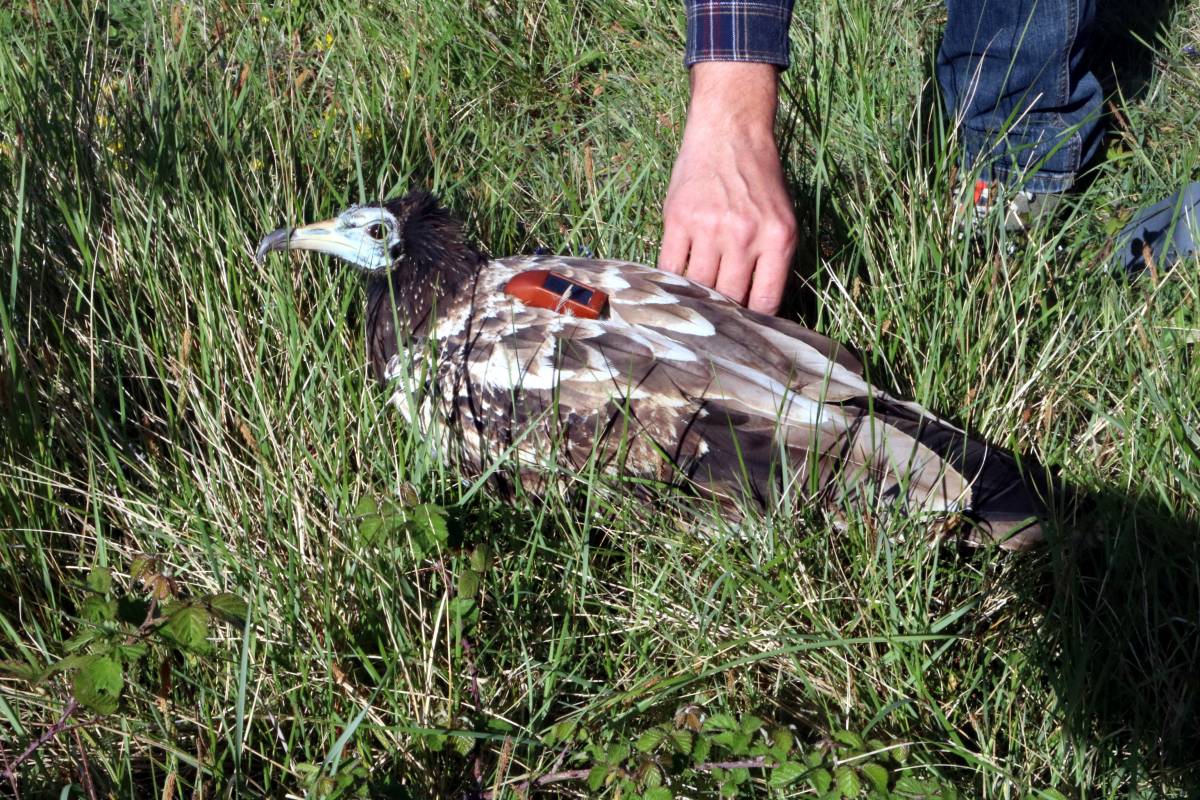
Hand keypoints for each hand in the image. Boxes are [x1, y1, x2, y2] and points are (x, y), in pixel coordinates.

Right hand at [659, 62, 796, 314]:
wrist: (730, 131)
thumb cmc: (758, 178)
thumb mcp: (781, 218)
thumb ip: (771, 259)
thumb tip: (755, 308)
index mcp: (778, 239)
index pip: (765, 301)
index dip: (754, 324)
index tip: (745, 334)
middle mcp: (746, 236)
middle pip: (730, 298)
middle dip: (723, 317)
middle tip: (714, 329)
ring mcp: (710, 228)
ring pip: (699, 287)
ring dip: (694, 301)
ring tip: (689, 312)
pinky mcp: (679, 219)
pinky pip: (671, 266)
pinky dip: (670, 282)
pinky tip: (671, 288)